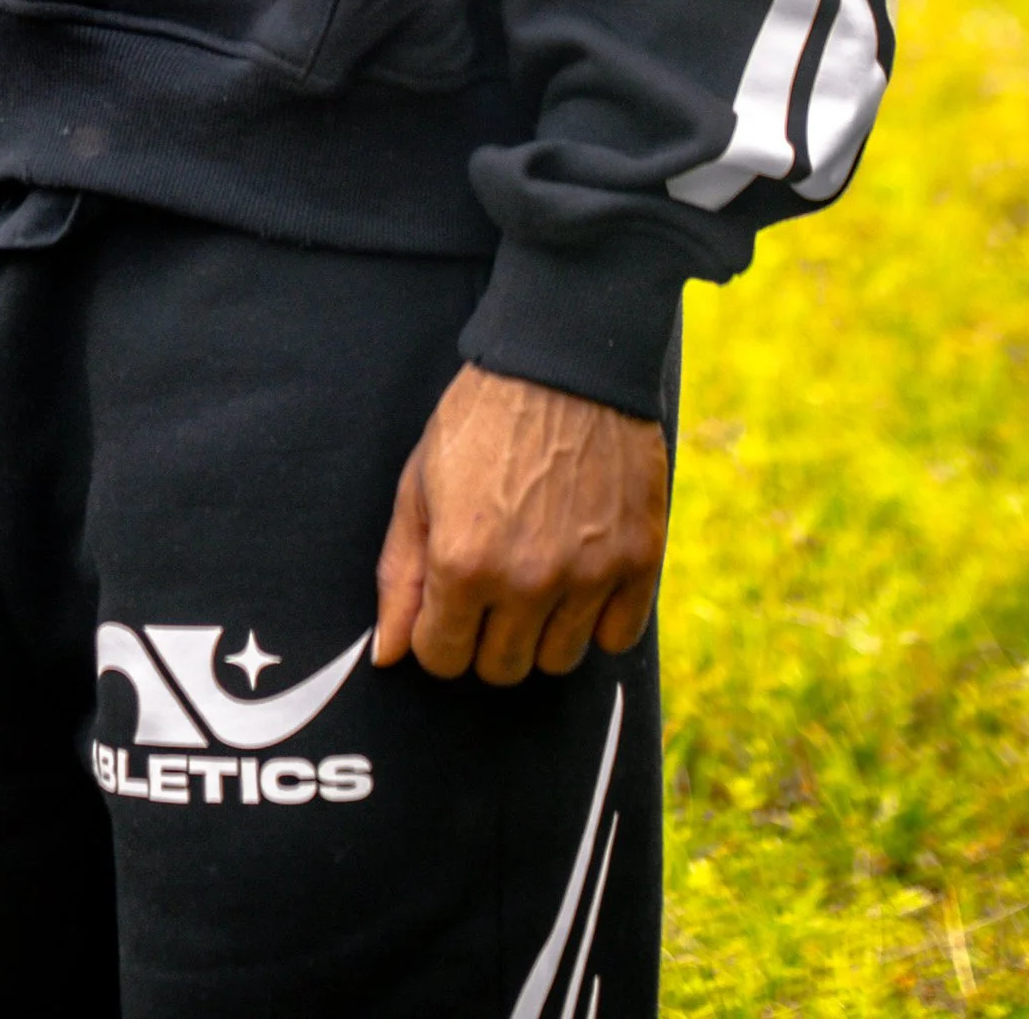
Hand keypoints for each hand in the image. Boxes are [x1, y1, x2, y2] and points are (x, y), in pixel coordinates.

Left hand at [373, 364, 667, 683]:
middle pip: (502, 669)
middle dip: (487, 636)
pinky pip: (618, 638)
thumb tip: (388, 656)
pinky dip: (600, 619)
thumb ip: (400, 574)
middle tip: (493, 583)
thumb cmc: (481, 417)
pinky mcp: (640, 559)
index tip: (448, 600)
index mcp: (463, 562)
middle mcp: (527, 580)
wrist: (564, 359)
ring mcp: (589, 574)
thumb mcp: (419, 483)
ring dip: (543, 631)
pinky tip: (582, 574)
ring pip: (559, 660)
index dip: (438, 631)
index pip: (442, 658)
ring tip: (538, 574)